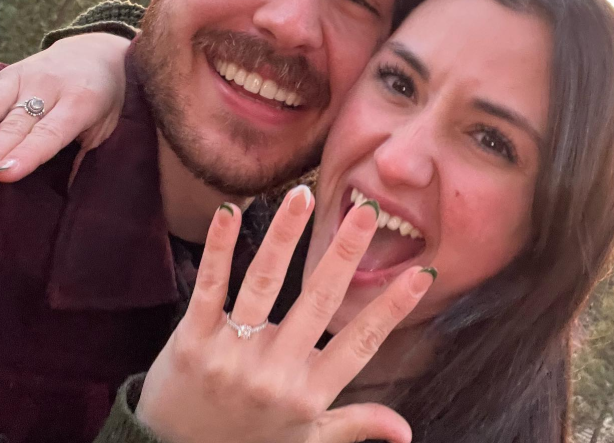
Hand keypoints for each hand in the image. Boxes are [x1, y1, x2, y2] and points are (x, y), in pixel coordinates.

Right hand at [0, 33, 129, 180]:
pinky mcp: (8, 73)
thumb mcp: (107, 127)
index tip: (6, 173)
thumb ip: (85, 156)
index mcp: (82, 102)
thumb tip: (66, 195)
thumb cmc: (105, 98)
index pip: (50, 133)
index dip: (27, 153)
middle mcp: (50, 86)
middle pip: (15, 124)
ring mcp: (26, 76)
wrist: (97, 51)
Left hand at [137, 187, 435, 442]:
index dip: (393, 308)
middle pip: (317, 302)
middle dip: (344, 253)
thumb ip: (354, 424)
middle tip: (366, 210)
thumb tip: (406, 431)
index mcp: (307, 394)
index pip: (361, 343)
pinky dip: (219, 248)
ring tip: (304, 195)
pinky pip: (210, 286)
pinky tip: (230, 212)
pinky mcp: (192, 341)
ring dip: (286, 235)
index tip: (422, 273)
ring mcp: (231, 356)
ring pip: (264, 284)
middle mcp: (274, 374)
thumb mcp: (305, 440)